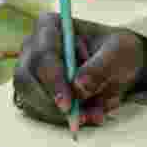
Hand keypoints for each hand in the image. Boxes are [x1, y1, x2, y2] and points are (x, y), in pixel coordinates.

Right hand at [12, 14, 146, 127]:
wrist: (121, 64)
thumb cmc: (116, 48)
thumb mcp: (118, 50)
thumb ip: (100, 66)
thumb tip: (78, 86)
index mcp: (50, 26)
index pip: (43, 54)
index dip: (53, 80)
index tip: (68, 103)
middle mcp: (33, 49)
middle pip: (25, 79)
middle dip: (50, 102)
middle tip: (76, 118)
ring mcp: (32, 73)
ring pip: (32, 100)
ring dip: (60, 115)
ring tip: (96, 114)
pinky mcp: (37, 94)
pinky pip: (42, 112)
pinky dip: (65, 119)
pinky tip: (91, 115)